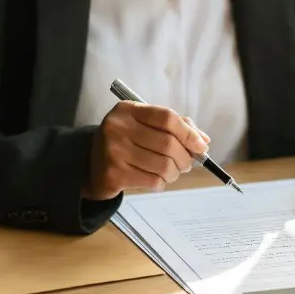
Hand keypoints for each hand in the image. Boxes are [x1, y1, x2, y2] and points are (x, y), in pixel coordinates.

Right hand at [85, 101, 210, 199]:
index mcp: (127, 110)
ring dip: (175, 172)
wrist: (91, 166)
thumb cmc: (126, 142)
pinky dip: (162, 183)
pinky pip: (153, 181)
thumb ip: (174, 127)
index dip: (188, 132)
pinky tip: (157, 179)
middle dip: (186, 157)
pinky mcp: (114, 174)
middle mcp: (117, 128)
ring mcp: (114, 152)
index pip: (166, 117)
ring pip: (163, 165)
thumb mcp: (144, 126)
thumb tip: (203, 141)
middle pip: (167, 143)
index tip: (201, 145)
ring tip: (172, 172)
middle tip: (188, 163)